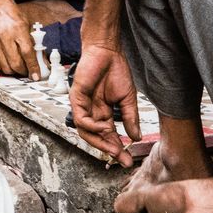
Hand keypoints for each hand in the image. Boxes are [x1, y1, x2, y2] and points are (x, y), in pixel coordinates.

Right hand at [0, 0, 39, 79]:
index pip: (27, 53)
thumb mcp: (28, 26)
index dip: (32, 67)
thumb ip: (32, 43)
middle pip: (15, 63)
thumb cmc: (14, 16)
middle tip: (28, 72)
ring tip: (19, 68)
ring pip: (5, 67)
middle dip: (24, 72)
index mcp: (18, 29)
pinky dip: (4, 67)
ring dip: (14, 71)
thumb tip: (40, 61)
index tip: (36, 76)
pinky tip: (9, 62)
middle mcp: (4, 36)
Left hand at [70, 44, 140, 166]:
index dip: (118, 149)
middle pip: (96, 138)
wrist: (108, 51)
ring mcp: (83, 106)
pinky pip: (81, 120)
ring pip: (86, 133)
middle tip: (121, 158)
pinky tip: (105, 127)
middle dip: (109, 150)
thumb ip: (130, 118)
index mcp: (103, 113)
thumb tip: (136, 138)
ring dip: (99, 142)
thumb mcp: (128, 99)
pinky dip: (92, 127)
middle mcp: (92, 112)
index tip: (128, 160)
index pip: (109, 136)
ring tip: (113, 146)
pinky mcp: (76, 99)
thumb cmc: (116, 71)